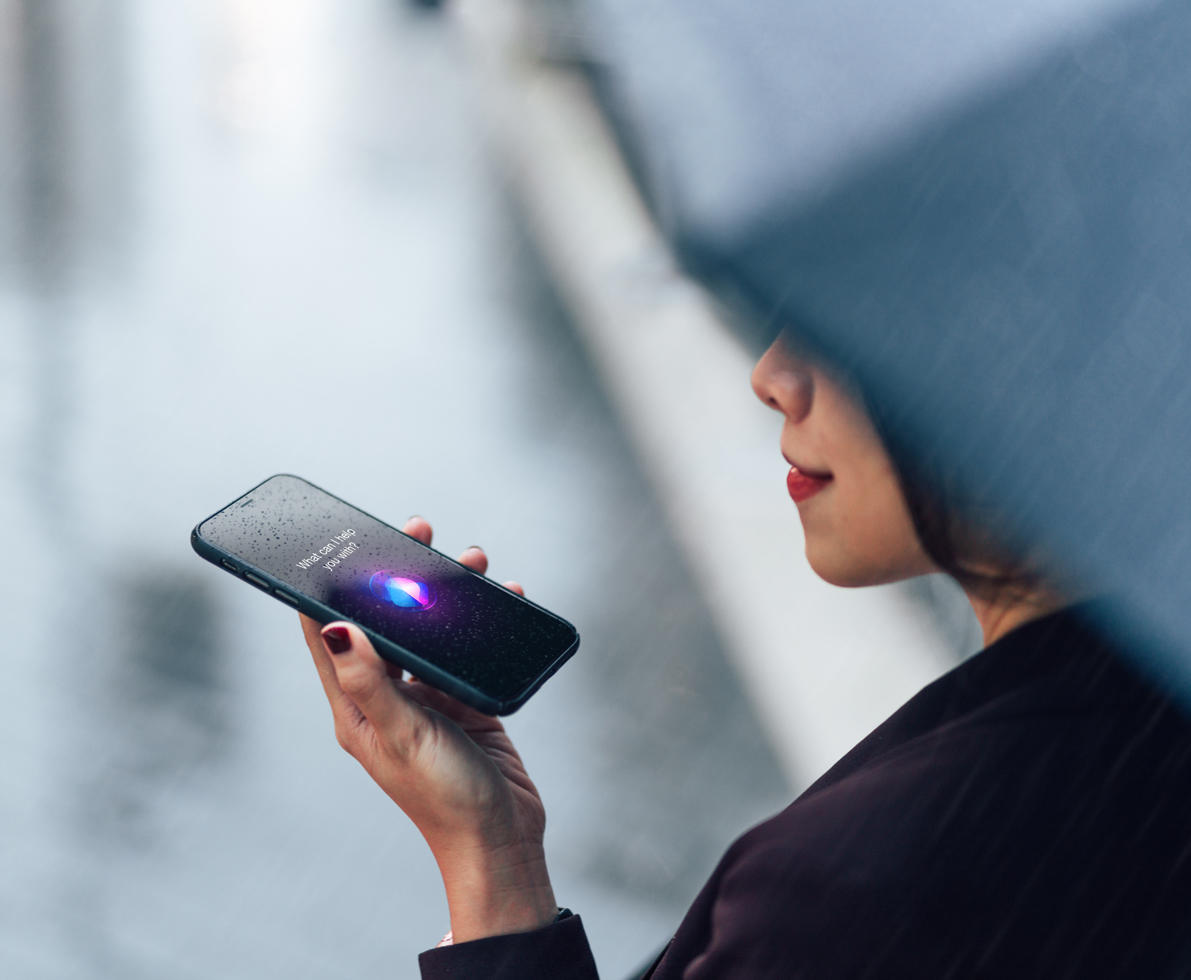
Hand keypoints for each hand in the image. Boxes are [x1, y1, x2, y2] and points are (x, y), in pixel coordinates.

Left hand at [300, 516, 557, 941]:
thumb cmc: (444, 797)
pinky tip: (504, 597)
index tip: (341, 540)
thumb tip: (334, 626)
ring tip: (473, 560)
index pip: (326, 633)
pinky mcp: (462, 700)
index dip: (327, 584)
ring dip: (446, 591)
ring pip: (429, 628)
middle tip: (419, 531)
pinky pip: (466, 649)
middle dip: (398, 572)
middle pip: (383, 619)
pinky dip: (482, 621)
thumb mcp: (403, 735)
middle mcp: (386, 695)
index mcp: (355, 706)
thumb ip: (371, 681)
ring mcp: (425, 697)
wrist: (502, 838)